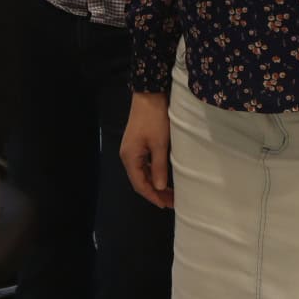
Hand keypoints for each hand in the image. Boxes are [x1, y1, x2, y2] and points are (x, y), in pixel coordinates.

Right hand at [119, 92, 173, 208]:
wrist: (150, 94)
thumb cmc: (155, 118)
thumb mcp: (160, 144)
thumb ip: (159, 167)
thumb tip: (158, 188)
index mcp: (130, 157)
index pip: (140, 185)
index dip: (153, 197)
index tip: (167, 205)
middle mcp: (127, 155)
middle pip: (139, 180)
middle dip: (155, 192)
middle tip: (171, 201)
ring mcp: (131, 149)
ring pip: (141, 173)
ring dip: (154, 183)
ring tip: (170, 192)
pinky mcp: (137, 143)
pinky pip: (143, 164)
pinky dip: (153, 173)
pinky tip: (163, 176)